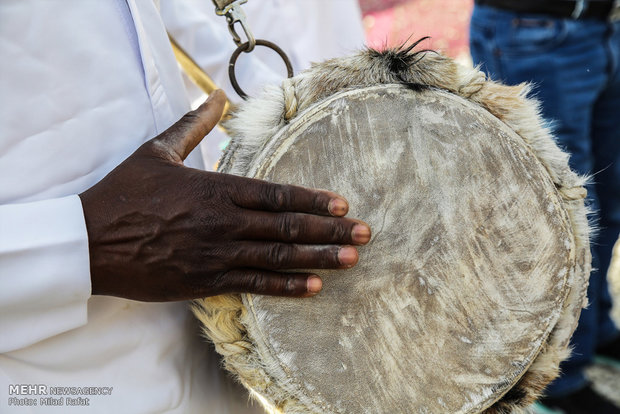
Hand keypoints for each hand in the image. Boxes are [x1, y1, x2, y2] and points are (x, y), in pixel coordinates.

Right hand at [79, 90, 370, 301]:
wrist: (90, 242)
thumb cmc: (123, 194)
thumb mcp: (157, 151)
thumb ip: (192, 125)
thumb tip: (216, 95)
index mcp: (214, 188)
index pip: (276, 194)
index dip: (313, 199)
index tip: (343, 203)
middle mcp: (223, 222)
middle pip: (287, 227)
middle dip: (329, 230)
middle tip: (364, 234)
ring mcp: (216, 254)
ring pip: (277, 257)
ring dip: (318, 258)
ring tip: (350, 260)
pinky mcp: (204, 282)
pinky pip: (253, 286)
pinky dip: (285, 287)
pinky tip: (313, 288)